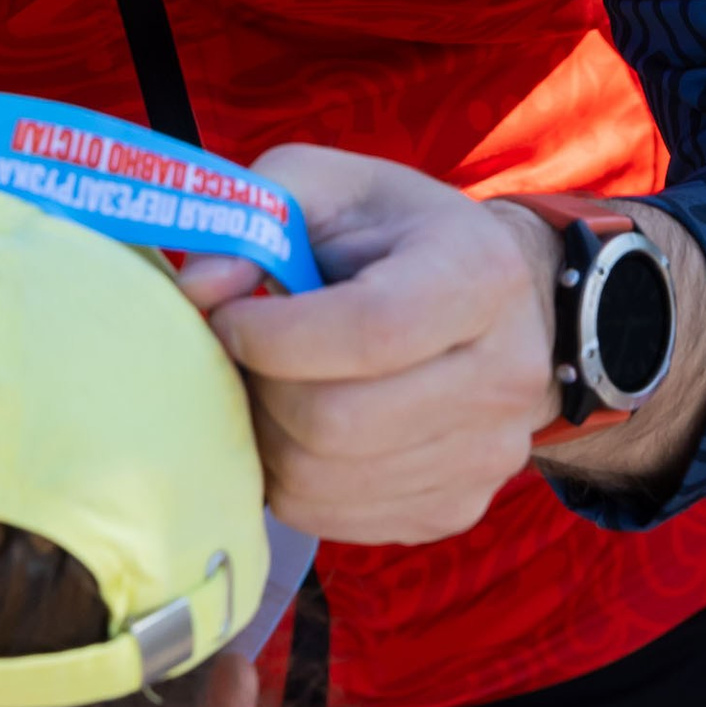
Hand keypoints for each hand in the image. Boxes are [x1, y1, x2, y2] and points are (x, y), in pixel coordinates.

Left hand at [174, 150, 558, 544]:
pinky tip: (297, 428)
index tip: (228, 318)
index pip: (370, 331)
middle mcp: (503, 375)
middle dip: (262, 389)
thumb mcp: (334, 189)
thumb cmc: (400, 237)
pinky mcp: (455, 509)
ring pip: (322, 481)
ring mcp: (486, 456)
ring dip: (266, 437)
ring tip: (269, 387)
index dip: (273, 335)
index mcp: (478, 274)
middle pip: (337, 423)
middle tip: (244, 357)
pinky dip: (289, 477)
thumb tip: (199, 289)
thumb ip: (260, 214)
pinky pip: (332, 518)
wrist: (506, 309)